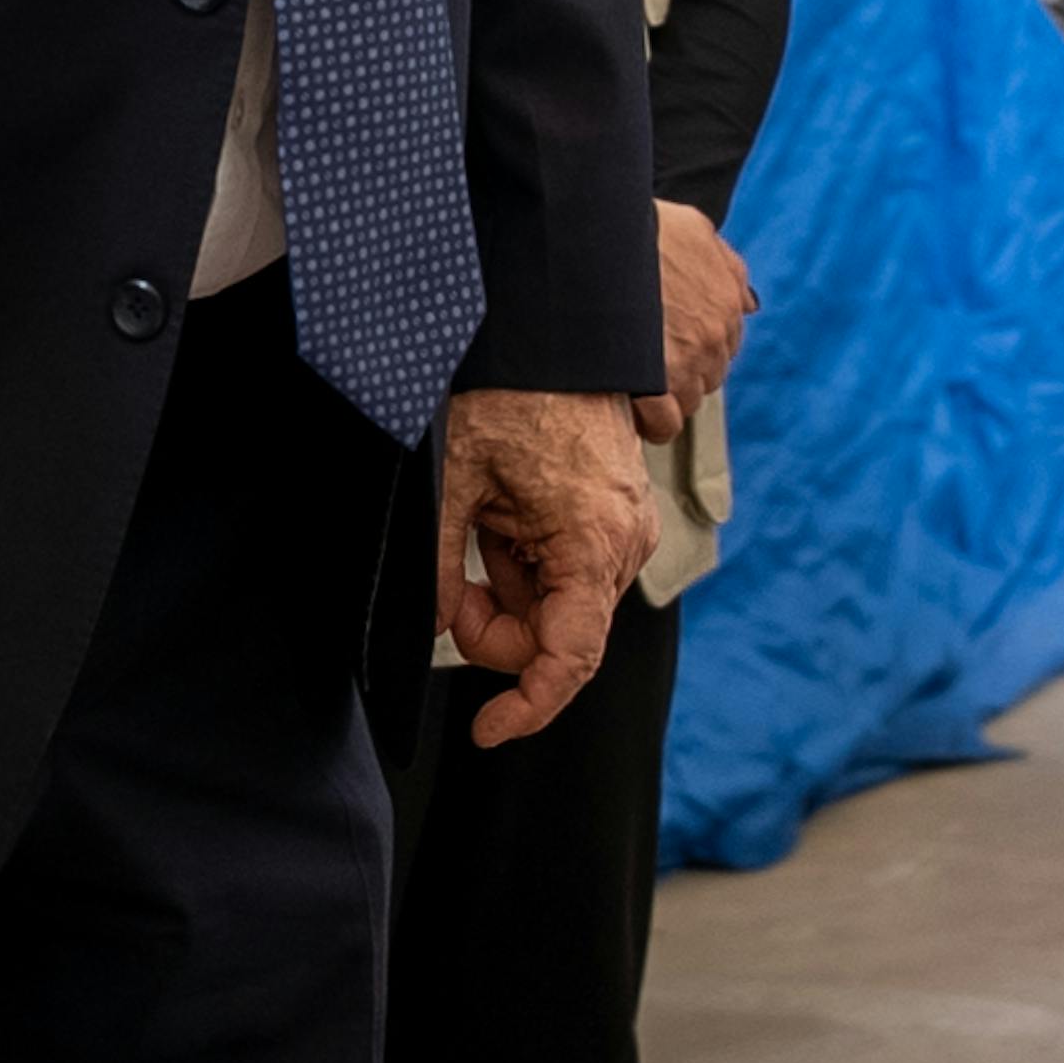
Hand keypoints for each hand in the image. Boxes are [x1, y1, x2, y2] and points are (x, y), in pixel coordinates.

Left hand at [432, 385, 650, 747]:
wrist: (549, 332)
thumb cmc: (508, 393)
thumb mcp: (452, 483)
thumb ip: (441, 570)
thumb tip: (438, 628)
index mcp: (595, 539)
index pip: (570, 657)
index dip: (528, 706)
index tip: (486, 730)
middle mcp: (625, 543)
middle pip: (557, 640)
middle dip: (494, 631)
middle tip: (450, 584)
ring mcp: (624, 532)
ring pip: (557, 611)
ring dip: (505, 593)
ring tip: (478, 525)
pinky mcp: (614, 521)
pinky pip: (564, 576)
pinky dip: (521, 569)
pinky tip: (500, 521)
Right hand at [648, 200, 756, 415]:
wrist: (600, 235)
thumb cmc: (642, 228)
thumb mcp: (695, 229)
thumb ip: (726, 266)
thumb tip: (749, 303)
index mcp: (727, 301)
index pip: (722, 347)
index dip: (691, 348)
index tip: (666, 346)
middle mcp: (715, 335)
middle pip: (706, 377)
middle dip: (679, 372)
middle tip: (644, 362)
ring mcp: (688, 359)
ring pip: (686, 401)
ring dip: (663, 397)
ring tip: (631, 382)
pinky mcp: (657, 381)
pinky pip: (663, 424)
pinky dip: (648, 423)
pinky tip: (629, 410)